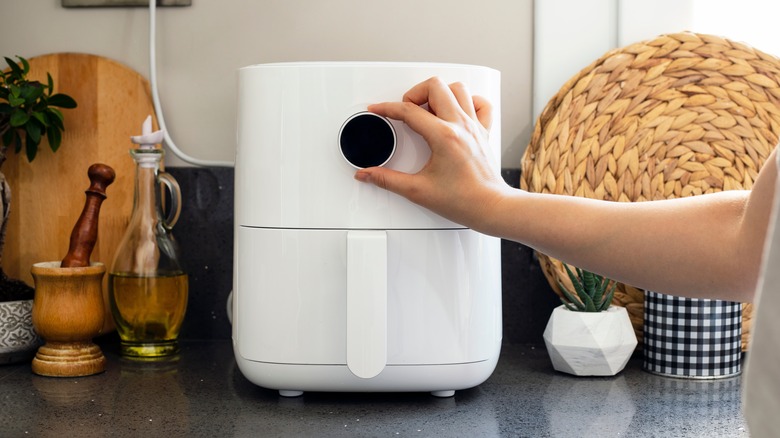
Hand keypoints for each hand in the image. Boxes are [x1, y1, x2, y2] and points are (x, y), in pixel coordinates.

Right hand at [354, 77, 510, 230]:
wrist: (490, 207)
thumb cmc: (463, 200)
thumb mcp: (417, 190)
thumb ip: (388, 180)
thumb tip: (368, 174)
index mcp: (444, 137)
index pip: (409, 111)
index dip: (388, 108)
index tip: (378, 109)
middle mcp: (461, 126)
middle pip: (435, 87)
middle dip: (414, 93)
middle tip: (406, 109)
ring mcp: (474, 126)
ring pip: (458, 89)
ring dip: (439, 93)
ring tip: (427, 109)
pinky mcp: (483, 132)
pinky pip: (480, 103)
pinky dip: (467, 101)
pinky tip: (455, 111)